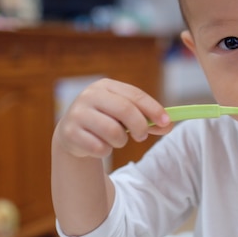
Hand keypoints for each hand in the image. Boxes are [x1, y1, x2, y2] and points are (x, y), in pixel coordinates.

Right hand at [54, 78, 172, 158]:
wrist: (73, 133)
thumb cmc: (106, 120)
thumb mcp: (126, 116)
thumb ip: (148, 119)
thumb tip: (168, 125)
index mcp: (106, 85)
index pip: (135, 95)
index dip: (153, 109)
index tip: (166, 122)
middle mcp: (89, 95)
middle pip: (125, 110)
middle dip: (140, 126)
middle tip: (142, 136)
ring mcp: (77, 113)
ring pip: (113, 131)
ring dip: (121, 141)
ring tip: (116, 140)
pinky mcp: (69, 133)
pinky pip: (99, 147)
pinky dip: (105, 151)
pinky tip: (99, 145)